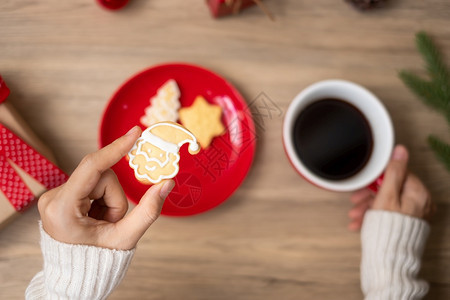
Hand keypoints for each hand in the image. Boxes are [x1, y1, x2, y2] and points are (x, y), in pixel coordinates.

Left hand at [38, 126, 174, 249]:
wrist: (77, 274)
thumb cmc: (98, 260)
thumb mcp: (126, 238)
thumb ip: (148, 210)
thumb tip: (167, 183)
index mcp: (63, 209)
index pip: (92, 167)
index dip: (116, 149)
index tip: (134, 132)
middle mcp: (53, 198)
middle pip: (101, 177)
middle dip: (115, 198)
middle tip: (111, 223)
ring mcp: (54, 196)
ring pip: (98, 180)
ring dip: (108, 200)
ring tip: (102, 223)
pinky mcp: (60, 195)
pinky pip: (91, 184)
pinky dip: (101, 199)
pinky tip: (95, 217)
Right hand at [348, 145, 433, 230]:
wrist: (388, 259)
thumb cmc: (388, 230)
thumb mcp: (387, 195)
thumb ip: (393, 172)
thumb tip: (401, 151)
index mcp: (418, 194)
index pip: (397, 174)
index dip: (377, 179)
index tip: (366, 184)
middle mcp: (419, 204)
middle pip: (390, 190)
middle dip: (369, 196)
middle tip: (355, 200)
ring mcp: (412, 215)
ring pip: (386, 203)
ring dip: (367, 208)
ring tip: (354, 216)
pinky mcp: (405, 224)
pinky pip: (388, 214)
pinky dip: (373, 216)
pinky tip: (359, 223)